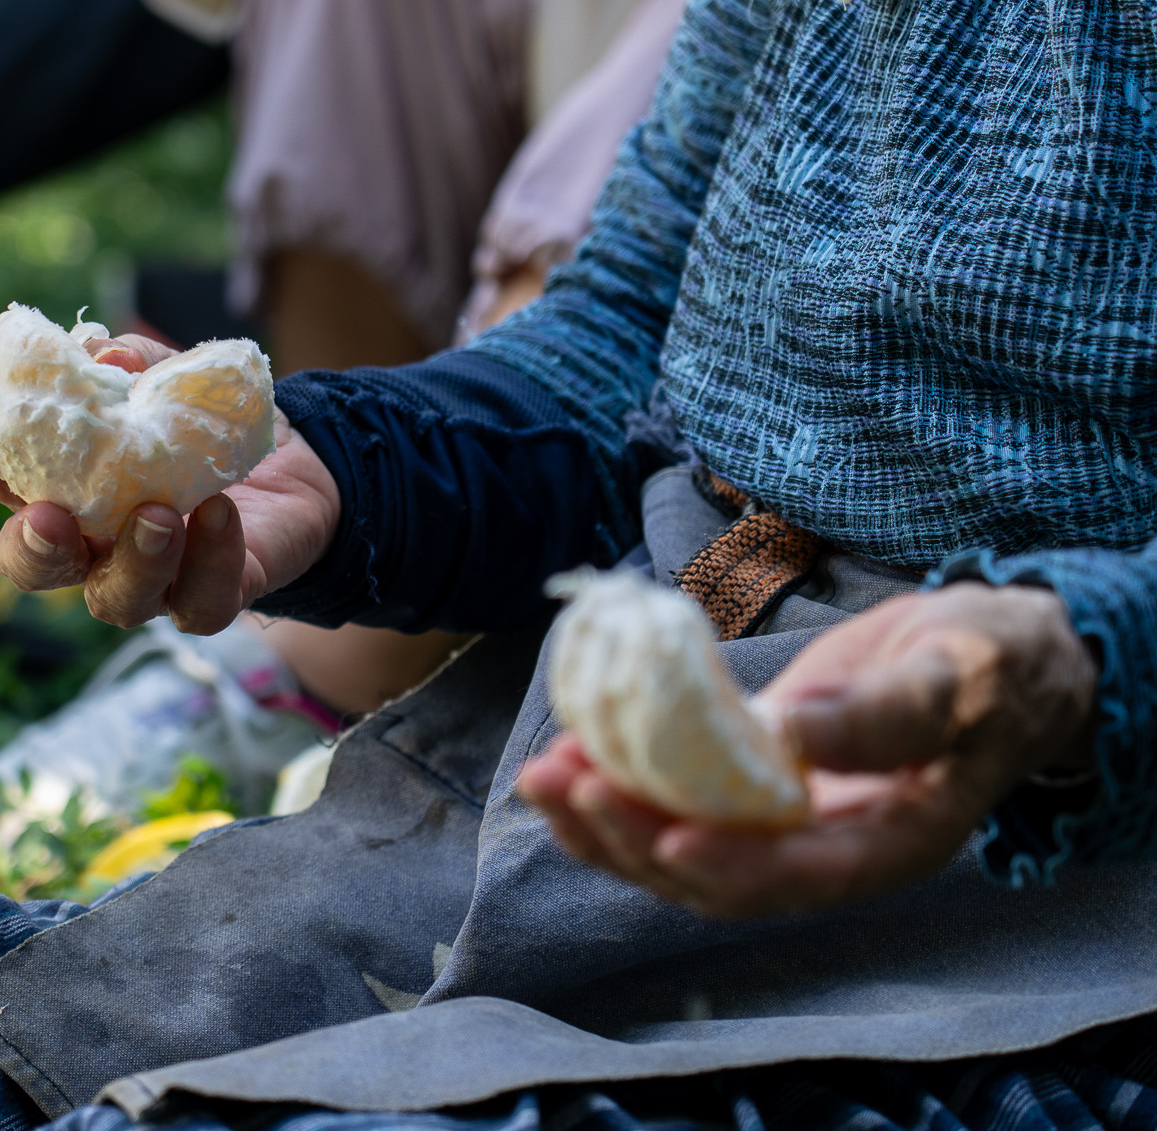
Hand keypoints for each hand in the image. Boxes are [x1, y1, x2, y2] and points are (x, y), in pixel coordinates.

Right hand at [0, 332, 339, 633]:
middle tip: (46, 518)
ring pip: (116, 599)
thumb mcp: (167, 380)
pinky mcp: (212, 596)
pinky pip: (203, 599)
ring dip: (131, 559)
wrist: (294, 469)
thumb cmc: (205, 428)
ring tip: (156, 515)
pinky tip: (218, 514)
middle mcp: (93, 545)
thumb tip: (105, 350)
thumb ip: (131, 363)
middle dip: (32, 548)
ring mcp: (150, 580)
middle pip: (36, 568)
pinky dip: (209, 559)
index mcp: (64, 487)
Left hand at [517, 583, 1096, 918]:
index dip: (734, 866)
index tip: (669, 838)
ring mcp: (777, 823)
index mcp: (890, 841)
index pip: (803, 875)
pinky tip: (564, 754)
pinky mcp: (742, 786)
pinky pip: (669, 804)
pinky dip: (611, 786)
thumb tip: (794, 734)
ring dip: (602, 823)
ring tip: (542, 775)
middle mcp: (824, 849)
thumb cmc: (989, 664)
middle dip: (636, 841)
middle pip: (718, 876)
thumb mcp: (963, 673)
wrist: (982, 655)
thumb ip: (889, 710)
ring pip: (676, 850)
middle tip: (570, 786)